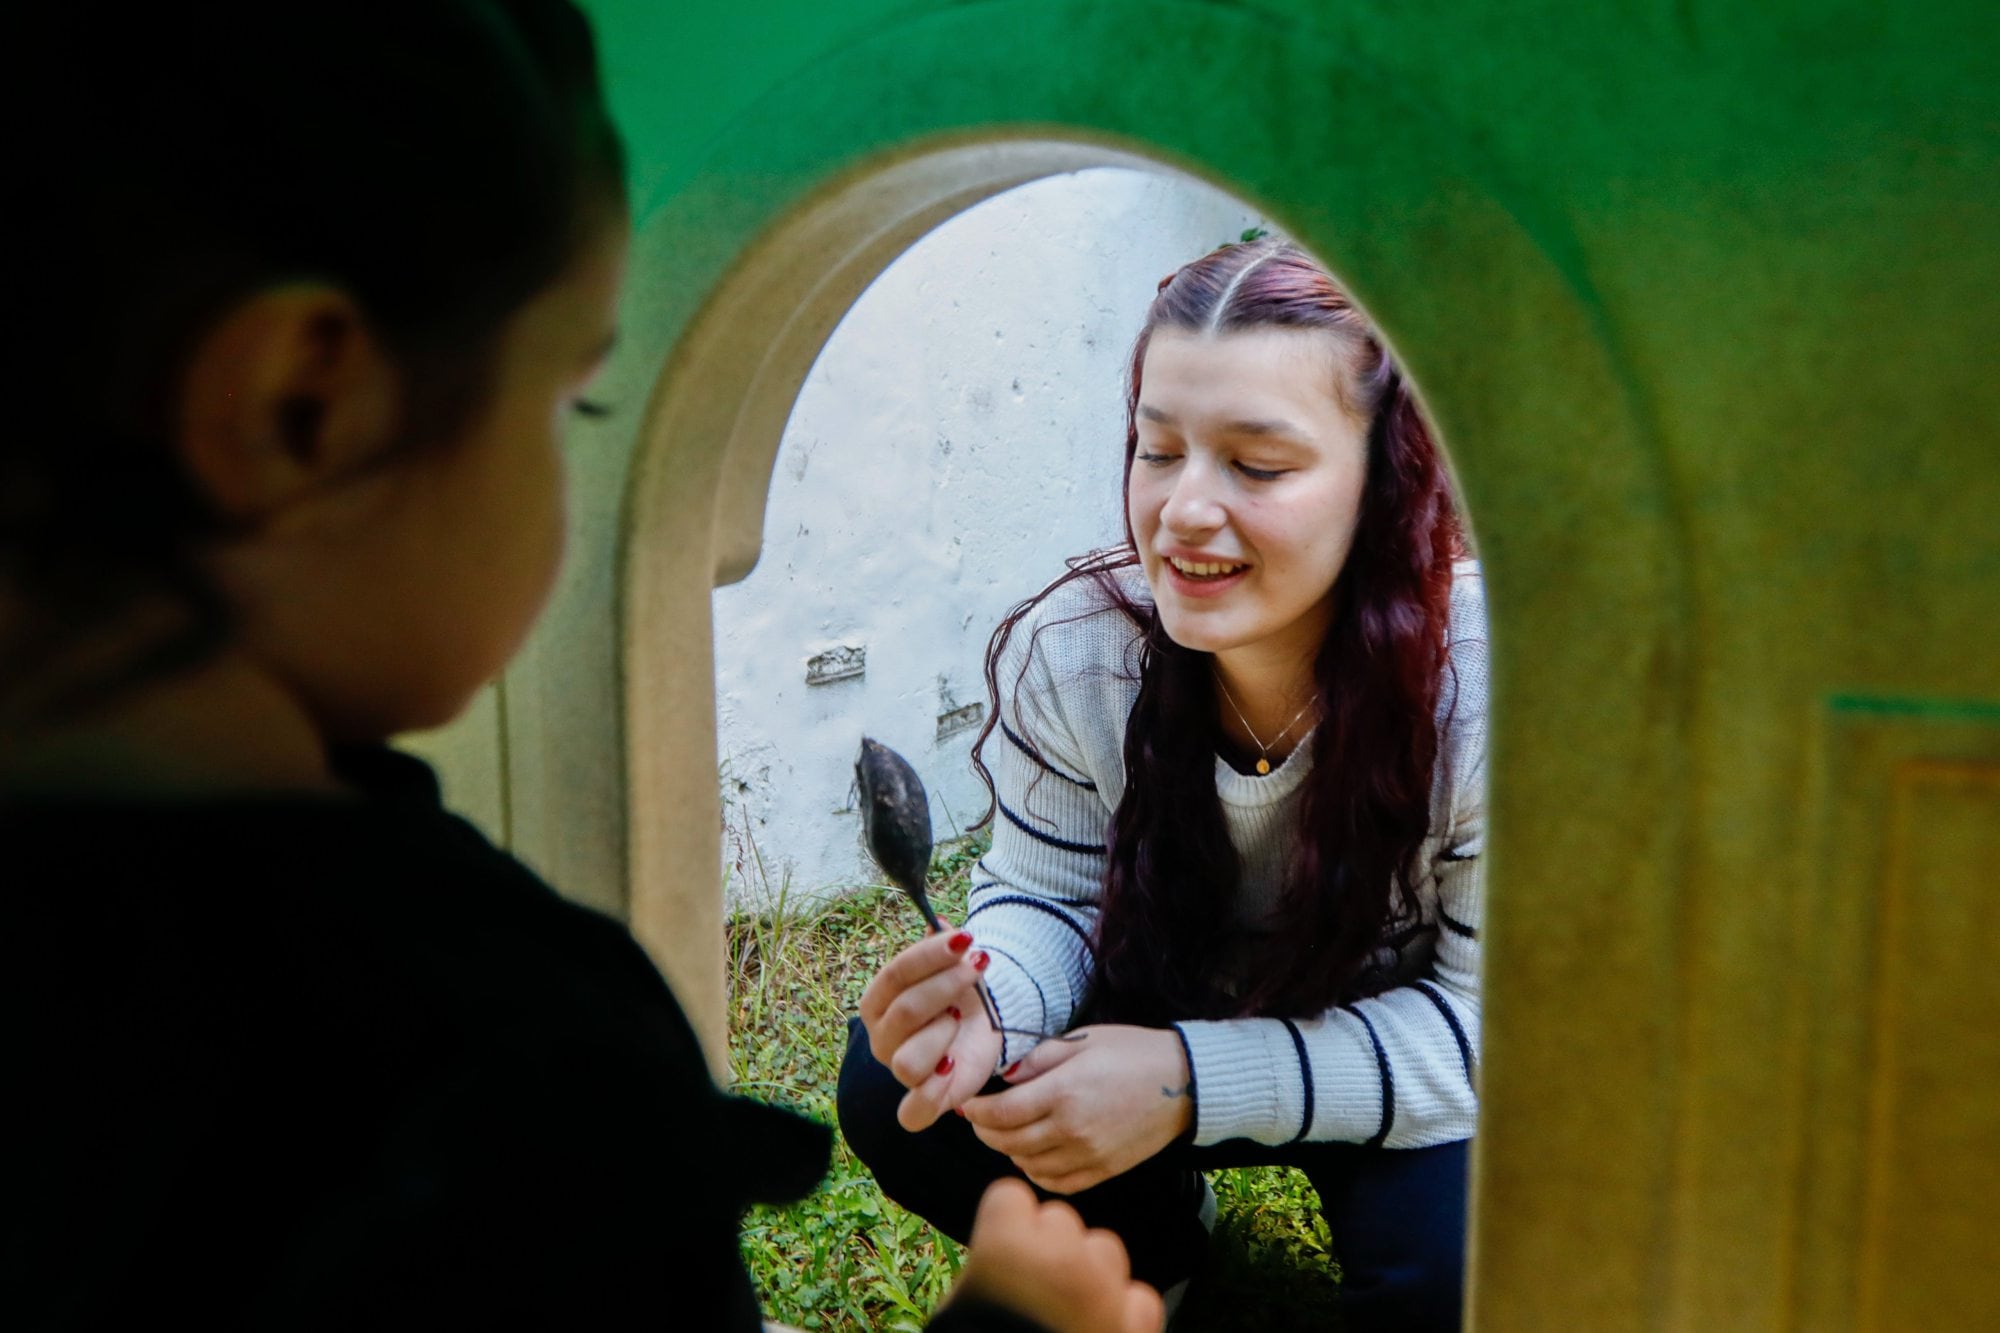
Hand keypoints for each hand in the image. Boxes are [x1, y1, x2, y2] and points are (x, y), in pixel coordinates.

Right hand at [856, 924, 1003, 1130]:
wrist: (980, 1023)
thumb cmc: (957, 991)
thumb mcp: (950, 964)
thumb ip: (940, 945)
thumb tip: (938, 923)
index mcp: (877, 1001)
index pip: (895, 974)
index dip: (929, 955)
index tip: (965, 939)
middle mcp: (882, 1038)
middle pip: (906, 1011)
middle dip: (947, 984)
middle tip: (977, 966)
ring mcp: (899, 1070)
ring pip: (907, 1061)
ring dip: (941, 1034)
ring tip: (960, 1018)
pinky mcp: (923, 1102)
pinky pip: (912, 1113)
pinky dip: (930, 1095)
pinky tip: (953, 1063)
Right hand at [947, 1178, 1163, 1332]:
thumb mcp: (956, 1309)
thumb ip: (983, 1271)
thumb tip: (996, 1261)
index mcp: (1007, 1245)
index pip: (1010, 1197)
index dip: (1003, 1225)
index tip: (998, 1252)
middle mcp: (1061, 1257)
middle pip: (1059, 1220)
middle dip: (1046, 1245)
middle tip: (1029, 1287)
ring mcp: (1104, 1291)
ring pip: (1104, 1248)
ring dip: (1088, 1270)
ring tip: (1067, 1307)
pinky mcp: (1135, 1326)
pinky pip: (1139, 1296)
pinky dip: (1125, 1309)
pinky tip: (1101, 1326)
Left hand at [961, 1025, 1191, 1194]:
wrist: (1184, 1082)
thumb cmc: (1132, 1052)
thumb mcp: (1082, 1040)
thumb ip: (1038, 1060)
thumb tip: (1004, 1078)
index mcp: (1064, 1091)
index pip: (1002, 1113)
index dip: (977, 1112)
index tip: (967, 1105)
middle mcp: (1072, 1129)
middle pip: (1009, 1143)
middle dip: (986, 1132)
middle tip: (981, 1120)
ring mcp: (1088, 1155)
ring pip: (1028, 1166)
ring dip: (1009, 1152)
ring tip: (1006, 1135)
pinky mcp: (1103, 1171)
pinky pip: (1057, 1183)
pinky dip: (1036, 1173)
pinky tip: (1033, 1156)